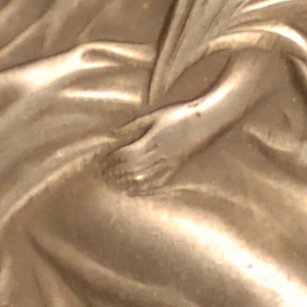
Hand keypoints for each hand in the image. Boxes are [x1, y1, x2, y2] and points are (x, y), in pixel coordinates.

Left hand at [105, 97, 225, 190]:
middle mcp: (159, 155)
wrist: (206, 121)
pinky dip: (143, 191)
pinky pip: (157, 184)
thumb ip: (133, 126)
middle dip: (114, 173)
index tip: (100, 162)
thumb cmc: (179, 115)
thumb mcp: (154, 116)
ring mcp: (169, 164)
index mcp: (152, 140)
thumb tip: (112, 133)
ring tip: (112, 184)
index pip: (125, 155)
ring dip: (124, 183)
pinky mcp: (176, 169)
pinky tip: (131, 192)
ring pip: (142, 179)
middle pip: (131, 169)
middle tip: (102, 176)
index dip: (111, 160)